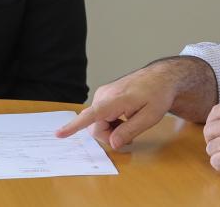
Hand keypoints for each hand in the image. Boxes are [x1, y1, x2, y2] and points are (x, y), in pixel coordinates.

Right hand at [55, 63, 176, 148]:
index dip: (74, 126)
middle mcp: (104, 95)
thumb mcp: (150, 117)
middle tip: (129, 138)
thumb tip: (113, 143)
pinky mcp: (104, 95)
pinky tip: (124, 118)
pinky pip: (100, 115)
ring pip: (97, 122)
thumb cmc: (157, 95)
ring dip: (110, 129)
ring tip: (129, 123)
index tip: (59, 133)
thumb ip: (130, 131)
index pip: (91, 115)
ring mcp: (102, 94)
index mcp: (115, 100)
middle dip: (109, 136)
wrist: (160, 77)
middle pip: (95, 126)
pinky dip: (110, 122)